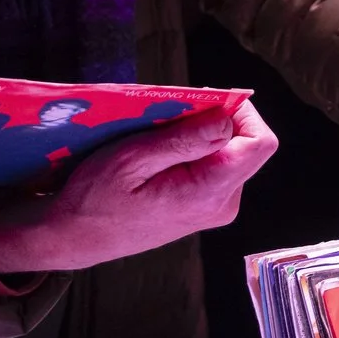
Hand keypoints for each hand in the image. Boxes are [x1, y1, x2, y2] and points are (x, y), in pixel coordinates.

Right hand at [0, 102, 277, 273]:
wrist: (79, 236)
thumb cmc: (96, 199)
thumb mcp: (132, 160)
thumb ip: (183, 139)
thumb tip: (227, 117)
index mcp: (209, 192)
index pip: (259, 143)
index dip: (241, 112)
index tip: (205, 100)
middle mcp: (223, 202)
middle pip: (245, 143)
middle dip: (215, 119)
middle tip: (171, 114)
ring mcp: (215, 206)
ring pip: (229, 151)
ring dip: (200, 133)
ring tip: (159, 134)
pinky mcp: (204, 204)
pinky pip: (213, 164)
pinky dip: (193, 147)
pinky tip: (160, 150)